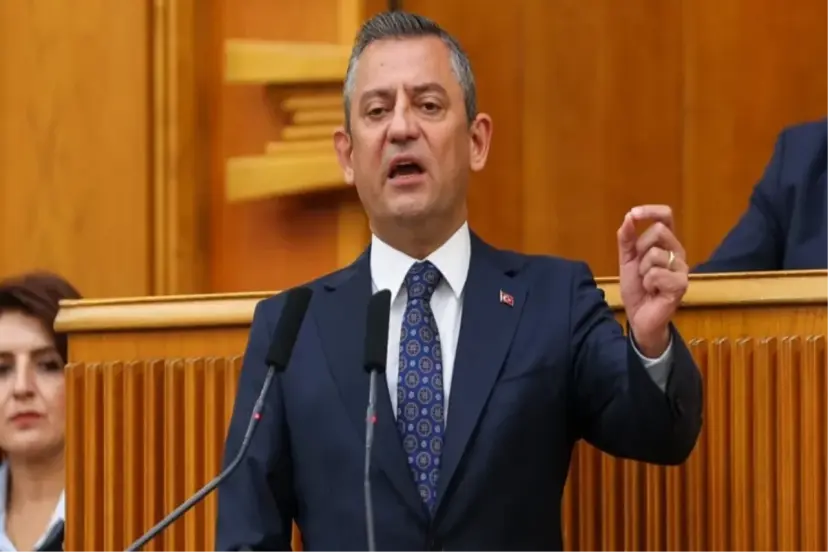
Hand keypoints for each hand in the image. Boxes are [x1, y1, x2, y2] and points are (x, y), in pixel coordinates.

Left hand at [617, 205, 687, 356]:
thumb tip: (628, 217)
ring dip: (643, 270)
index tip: (634, 214)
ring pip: (655, 254)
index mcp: (666, 244)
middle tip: (640, 268)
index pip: (666, 217)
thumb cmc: (637, 288)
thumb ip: (626, 239)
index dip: (651, 211)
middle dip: (640, 249)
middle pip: (659, 231)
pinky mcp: (681, 284)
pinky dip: (648, 283)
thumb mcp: (626, 260)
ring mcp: (682, 269)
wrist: (639, 316)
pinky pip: (656, 273)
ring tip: (648, 283)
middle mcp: (678, 252)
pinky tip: (653, 292)